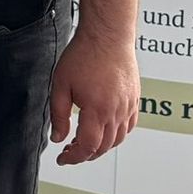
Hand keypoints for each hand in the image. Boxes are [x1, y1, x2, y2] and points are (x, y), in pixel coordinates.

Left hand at [49, 33, 139, 165]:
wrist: (107, 35)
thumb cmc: (84, 54)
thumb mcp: (61, 85)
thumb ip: (59, 114)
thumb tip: (58, 137)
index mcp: (97, 110)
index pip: (87, 147)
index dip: (73, 157)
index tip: (63, 158)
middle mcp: (116, 111)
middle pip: (104, 147)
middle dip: (85, 154)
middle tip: (70, 151)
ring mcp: (128, 106)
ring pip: (118, 139)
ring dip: (102, 146)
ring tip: (85, 141)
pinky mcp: (135, 98)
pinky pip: (129, 125)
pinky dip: (118, 134)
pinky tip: (106, 130)